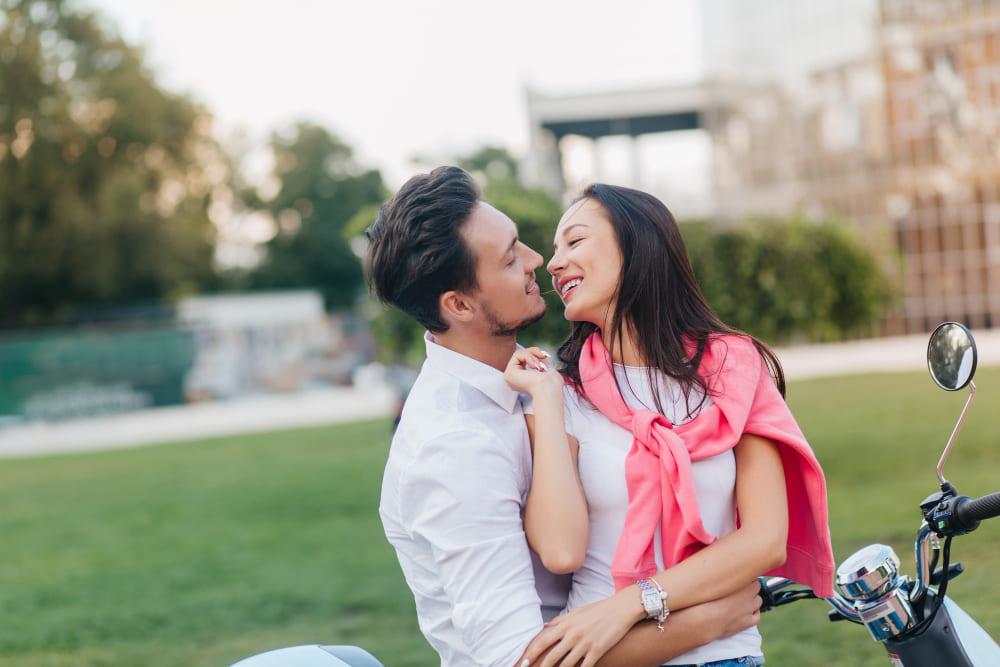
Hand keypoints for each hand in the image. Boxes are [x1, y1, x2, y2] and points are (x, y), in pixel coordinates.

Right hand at [504, 347, 561, 397]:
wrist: (549, 391)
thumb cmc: (552, 385)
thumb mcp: (546, 368)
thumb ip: (539, 361)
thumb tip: (537, 353)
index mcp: (523, 381)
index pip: (525, 359)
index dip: (536, 354)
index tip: (546, 356)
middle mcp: (515, 379)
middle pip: (521, 355)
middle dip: (534, 352)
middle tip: (544, 356)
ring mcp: (511, 377)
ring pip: (520, 353)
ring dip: (533, 356)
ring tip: (540, 365)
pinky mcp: (509, 373)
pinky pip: (517, 355)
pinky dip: (529, 357)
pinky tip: (535, 366)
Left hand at [518, 588, 640, 666]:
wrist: (621, 608)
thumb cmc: (598, 609)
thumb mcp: (577, 611)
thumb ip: (560, 620)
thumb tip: (545, 626)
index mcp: (565, 624)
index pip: (542, 641)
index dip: (531, 654)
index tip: (524, 663)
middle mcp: (573, 634)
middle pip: (552, 657)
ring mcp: (585, 643)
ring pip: (566, 665)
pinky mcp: (597, 651)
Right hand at [696, 579, 762, 640]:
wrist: (707, 619)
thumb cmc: (707, 600)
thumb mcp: (714, 582)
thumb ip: (722, 577)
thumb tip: (721, 570)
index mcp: (742, 584)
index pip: (752, 577)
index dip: (746, 577)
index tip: (740, 578)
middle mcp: (748, 595)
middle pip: (756, 588)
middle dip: (751, 587)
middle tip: (741, 588)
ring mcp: (749, 609)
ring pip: (758, 601)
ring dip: (753, 599)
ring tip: (744, 599)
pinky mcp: (747, 622)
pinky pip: (757, 616)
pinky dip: (755, 613)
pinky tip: (750, 612)